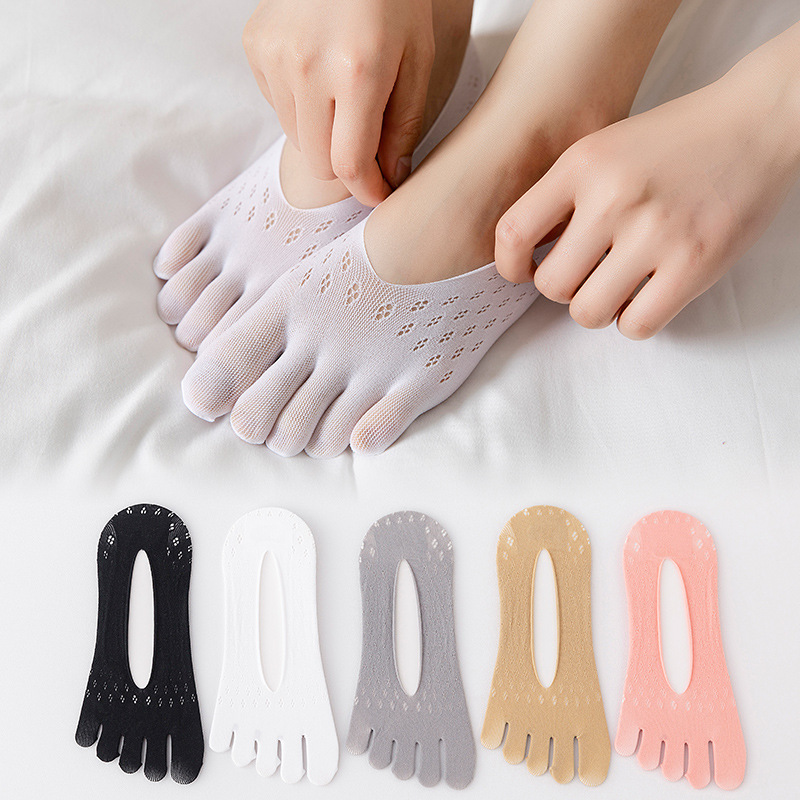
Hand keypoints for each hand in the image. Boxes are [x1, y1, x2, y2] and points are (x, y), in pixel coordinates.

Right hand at [243, 0, 434, 205]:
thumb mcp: (417, 59)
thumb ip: (404, 124)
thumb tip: (390, 177)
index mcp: (356, 72)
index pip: (348, 164)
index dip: (365, 190)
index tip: (378, 195)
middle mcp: (307, 68)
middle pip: (319, 162)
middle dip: (346, 166)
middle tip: (367, 150)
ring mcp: (274, 57)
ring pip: (297, 138)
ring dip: (323, 134)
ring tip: (343, 98)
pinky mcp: (255, 47)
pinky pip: (277, 106)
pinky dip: (300, 106)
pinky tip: (319, 75)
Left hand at [494, 49, 799, 338]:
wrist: (757, 121)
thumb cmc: (675, 142)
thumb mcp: (604, 148)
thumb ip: (564, 197)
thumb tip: (527, 256)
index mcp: (582, 164)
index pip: (513, 232)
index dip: (511, 266)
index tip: (525, 272)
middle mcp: (613, 197)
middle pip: (551, 285)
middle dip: (564, 289)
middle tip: (586, 275)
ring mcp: (655, 232)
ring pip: (587, 312)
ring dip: (598, 309)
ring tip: (617, 287)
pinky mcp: (694, 264)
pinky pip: (636, 325)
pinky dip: (634, 320)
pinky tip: (646, 297)